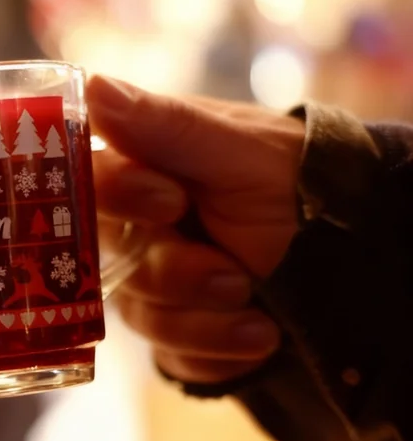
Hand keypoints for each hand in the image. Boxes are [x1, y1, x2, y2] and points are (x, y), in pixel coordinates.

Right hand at [90, 75, 305, 383]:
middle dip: (175, 271)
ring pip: (140, 314)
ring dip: (204, 314)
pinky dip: (218, 347)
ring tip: (254, 297)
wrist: (353, 253)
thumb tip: (91, 86)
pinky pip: (170, 353)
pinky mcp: (171, 333)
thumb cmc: (295, 181)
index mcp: (138, 170)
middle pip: (107, 262)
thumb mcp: (239, 149)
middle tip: (231, 271)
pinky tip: (258, 332)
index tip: (170, 200)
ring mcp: (148, 284)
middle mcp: (130, 229)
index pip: (86, 181)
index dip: (118, 196)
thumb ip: (165, 126)